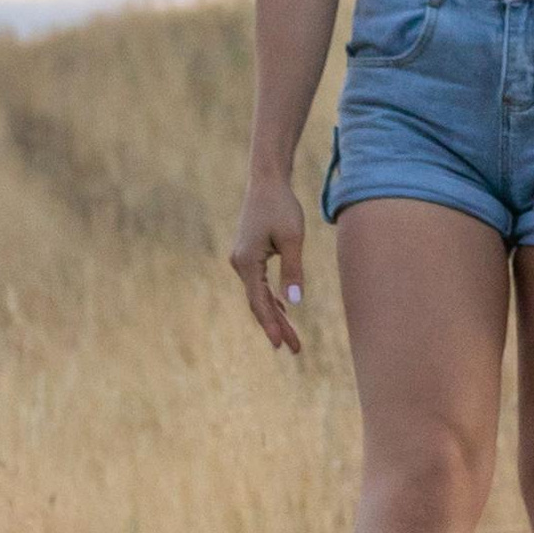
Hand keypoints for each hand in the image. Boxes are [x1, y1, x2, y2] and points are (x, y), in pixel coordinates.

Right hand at [230, 170, 306, 353]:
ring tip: (292, 339)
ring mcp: (242, 260)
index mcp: (247, 262)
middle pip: (258, 303)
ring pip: (258, 296)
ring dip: (275, 315)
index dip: (271, 325)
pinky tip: (283, 312)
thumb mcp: (293, 238)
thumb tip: (294, 303)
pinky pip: (259, 285)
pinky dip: (271, 299)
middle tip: (293, 350)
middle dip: (276, 326)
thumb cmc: (282, 207)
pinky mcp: (249, 256)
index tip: (280, 344)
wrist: (267, 182)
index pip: (259, 301)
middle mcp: (239, 263)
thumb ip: (293, 271)